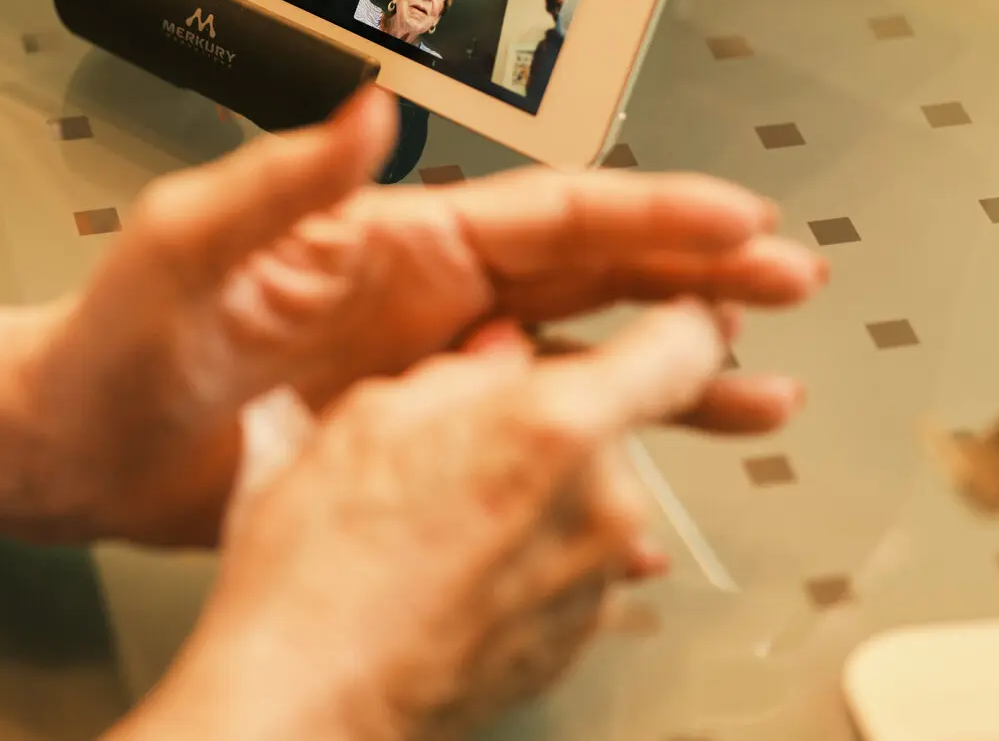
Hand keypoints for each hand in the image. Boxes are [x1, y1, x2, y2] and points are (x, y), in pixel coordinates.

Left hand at [0, 87, 818, 545]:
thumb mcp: (188, 241)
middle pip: (589, 272)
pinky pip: (527, 436)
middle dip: (694, 274)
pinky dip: (595, 448)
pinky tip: (645, 474)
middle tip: (786, 283)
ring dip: (667, 364)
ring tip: (761, 384)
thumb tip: (366, 108)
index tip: (736, 216)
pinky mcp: (407, 439)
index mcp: (390, 238)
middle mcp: (422, 296)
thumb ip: (280, 177)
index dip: (651, 211)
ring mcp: (421, 369)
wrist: (71, 439)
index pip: (548, 213)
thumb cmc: (114, 335)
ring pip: (576, 356)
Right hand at [128, 309, 729, 740]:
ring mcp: (593, 581)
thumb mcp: (371, 413)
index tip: (689, 306)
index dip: (688, 318)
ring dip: (538, 489)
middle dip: (555, 418)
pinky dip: (527, 550)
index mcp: (555, 426)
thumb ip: (461, 371)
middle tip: (465, 438)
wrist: (309, 693)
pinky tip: (449, 561)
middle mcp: (599, 505)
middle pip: (615, 424)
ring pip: (588, 494)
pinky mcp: (577, 639)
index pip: (680, 347)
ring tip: (438, 514)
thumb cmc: (323, 563)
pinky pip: (570, 560)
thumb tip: (498, 354)